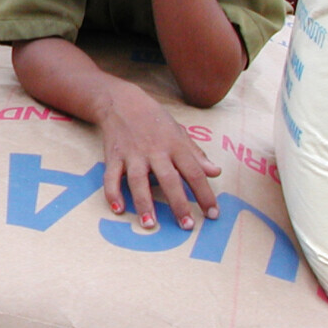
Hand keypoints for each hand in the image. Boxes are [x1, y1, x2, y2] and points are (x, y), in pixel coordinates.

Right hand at [98, 82, 220, 229]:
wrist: (121, 101)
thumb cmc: (154, 119)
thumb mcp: (179, 132)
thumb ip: (196, 154)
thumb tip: (216, 172)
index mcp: (175, 145)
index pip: (194, 172)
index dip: (205, 194)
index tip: (212, 214)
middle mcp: (155, 151)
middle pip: (169, 179)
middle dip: (179, 204)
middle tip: (187, 226)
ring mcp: (132, 154)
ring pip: (138, 181)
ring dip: (144, 203)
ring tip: (150, 225)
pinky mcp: (113, 156)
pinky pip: (111, 177)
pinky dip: (112, 193)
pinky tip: (118, 209)